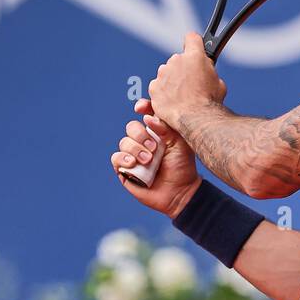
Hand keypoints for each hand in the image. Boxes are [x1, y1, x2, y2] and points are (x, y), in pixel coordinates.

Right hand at [111, 101, 200, 218]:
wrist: (181, 191)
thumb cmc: (183, 166)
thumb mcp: (179, 144)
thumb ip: (166, 129)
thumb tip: (148, 117)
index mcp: (157, 132)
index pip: (145, 114)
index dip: (142, 107)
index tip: (141, 108)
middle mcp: (143, 142)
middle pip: (132, 128)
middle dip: (140, 135)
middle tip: (154, 148)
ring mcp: (133, 155)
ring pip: (124, 142)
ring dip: (135, 149)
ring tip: (148, 160)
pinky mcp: (125, 169)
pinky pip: (116, 158)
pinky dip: (123, 158)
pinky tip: (134, 163)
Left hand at [146, 32, 227, 131]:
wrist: (195, 119)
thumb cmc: (210, 102)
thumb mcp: (219, 82)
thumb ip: (208, 70)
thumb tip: (205, 69)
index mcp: (195, 56)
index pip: (192, 38)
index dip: (194, 43)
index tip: (194, 47)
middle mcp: (176, 60)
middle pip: (178, 59)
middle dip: (183, 68)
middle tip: (192, 83)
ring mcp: (163, 74)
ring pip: (167, 73)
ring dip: (173, 81)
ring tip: (183, 97)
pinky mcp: (154, 87)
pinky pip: (158, 86)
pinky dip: (164, 93)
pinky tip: (174, 103)